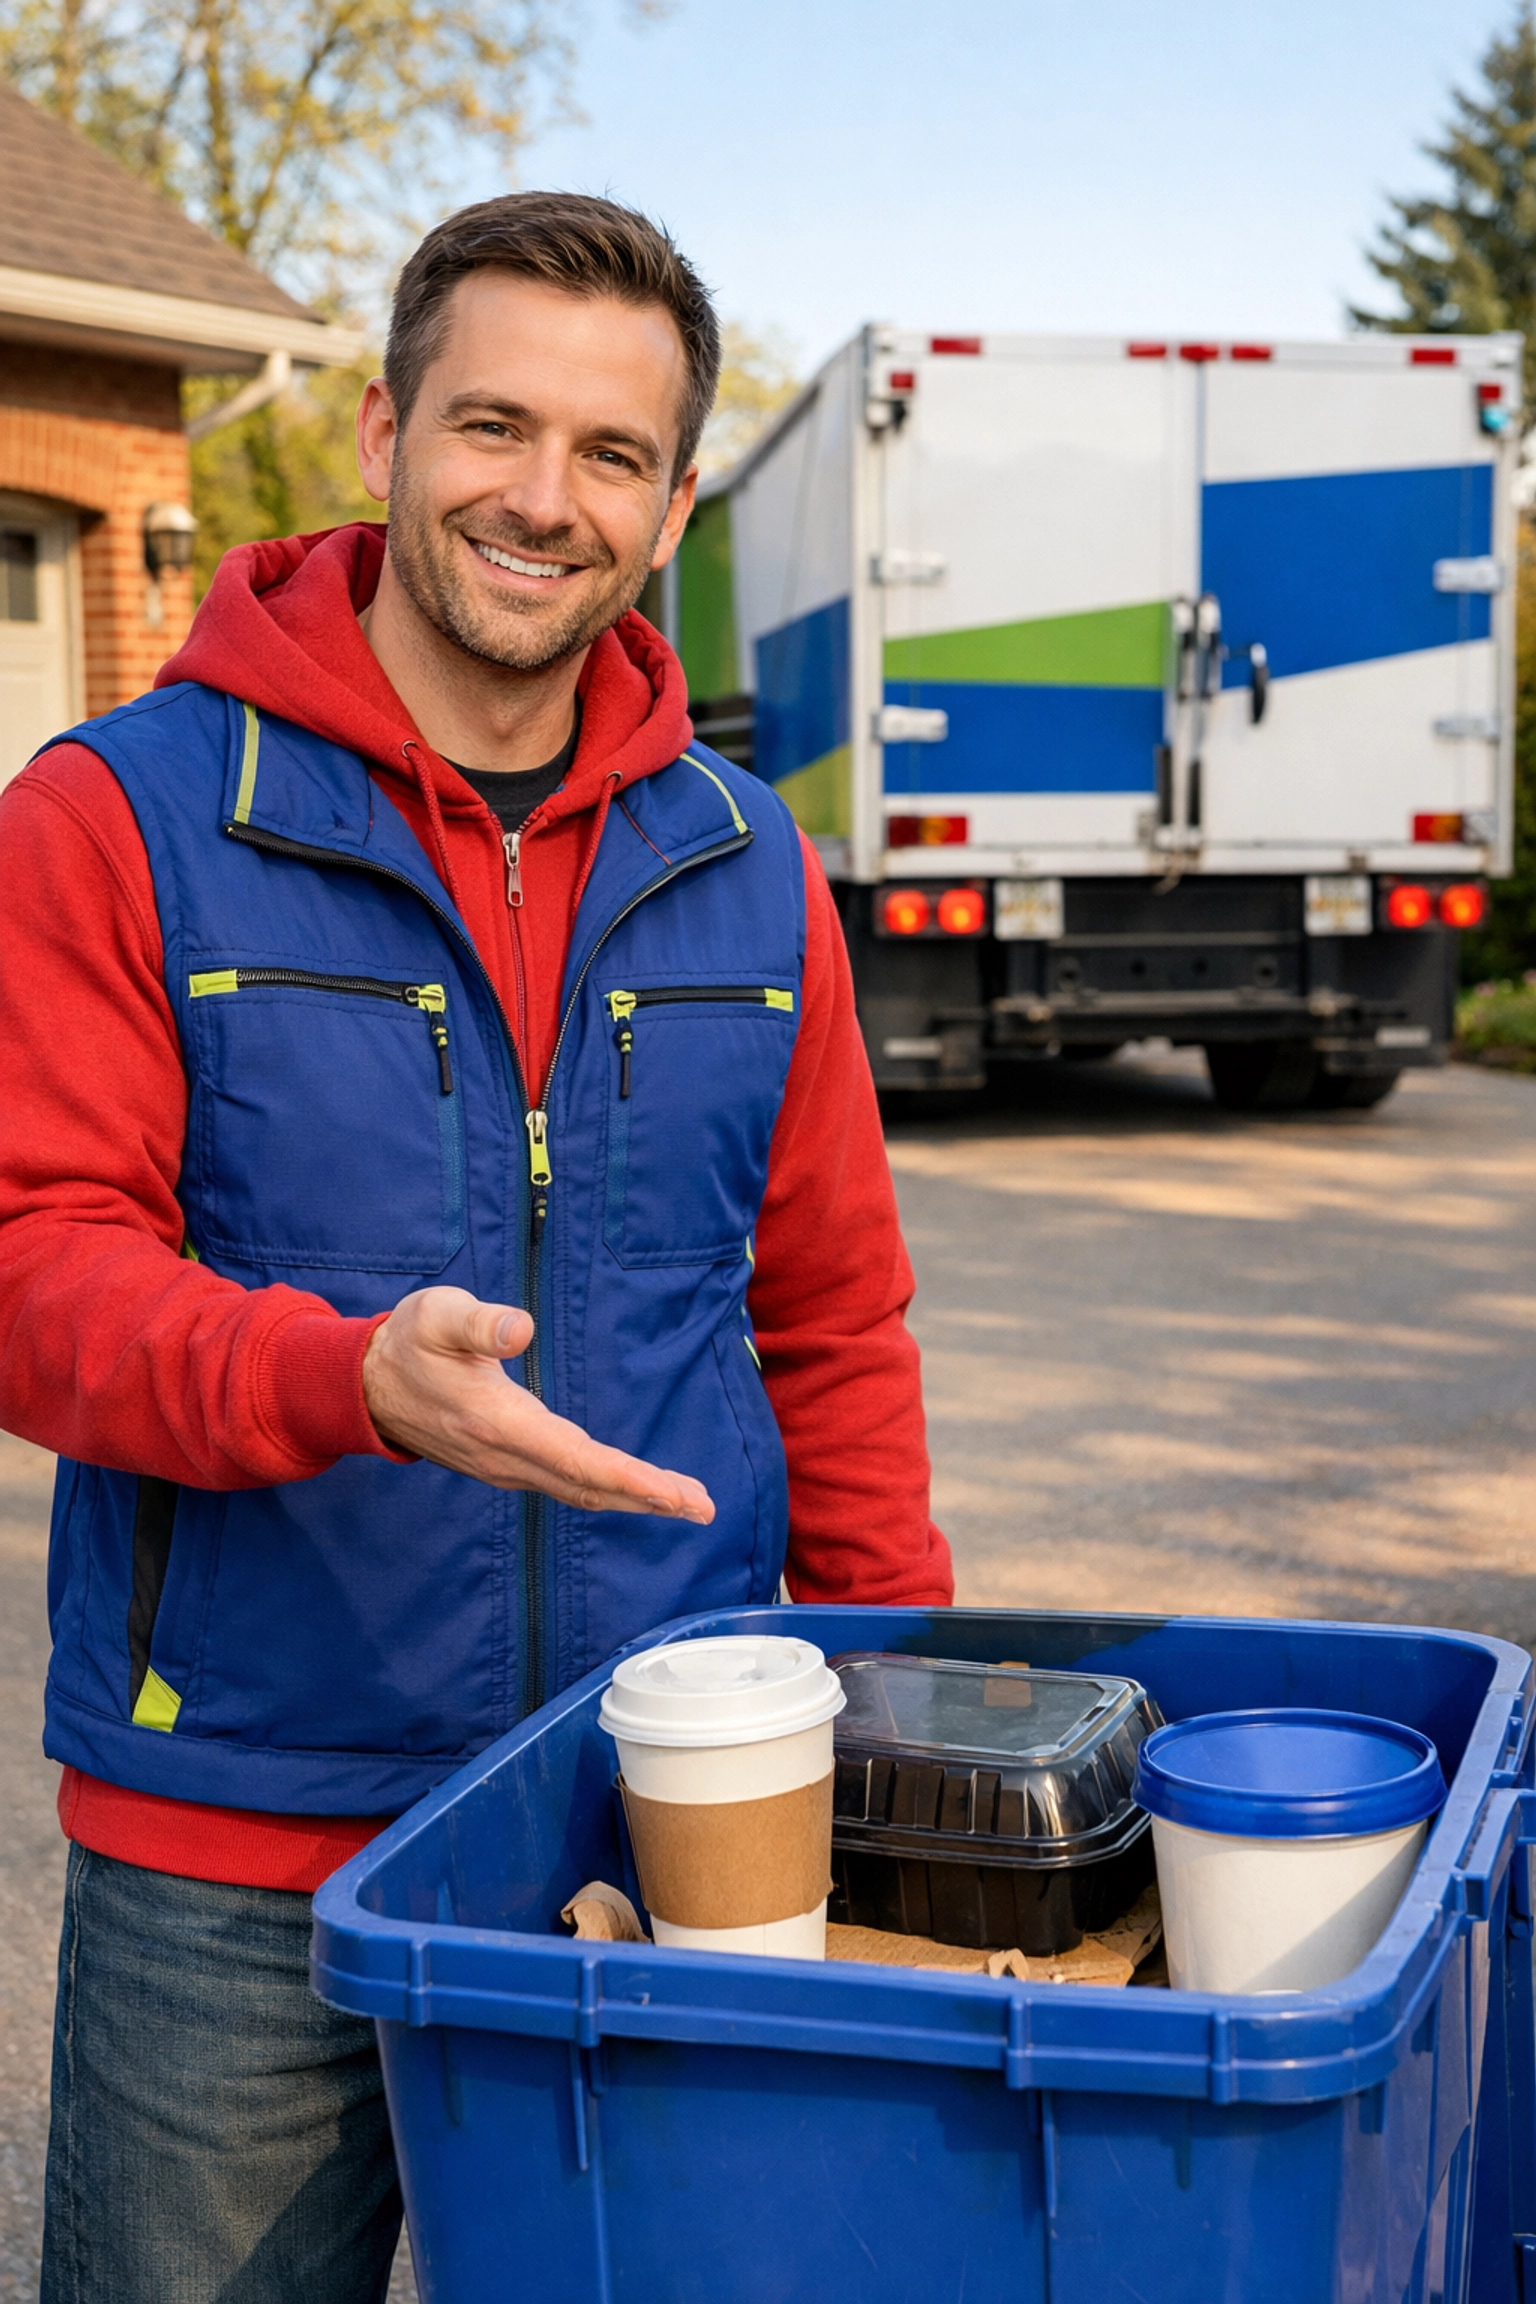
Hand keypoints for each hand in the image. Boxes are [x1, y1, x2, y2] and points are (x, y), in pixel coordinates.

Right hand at [362, 1287, 714, 1520]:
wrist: (368, 1387)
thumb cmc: (410, 1342)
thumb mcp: (437, 1316)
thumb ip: (478, 1323)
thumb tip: (518, 1330)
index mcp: (499, 1423)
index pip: (579, 1461)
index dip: (633, 1480)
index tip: (678, 1494)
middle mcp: (507, 1457)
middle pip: (589, 1486)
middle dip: (649, 1498)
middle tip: (702, 1507)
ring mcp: (507, 1467)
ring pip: (580, 1490)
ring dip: (634, 1498)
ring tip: (686, 1502)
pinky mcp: (508, 1464)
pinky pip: (567, 1484)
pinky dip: (608, 1489)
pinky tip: (635, 1489)